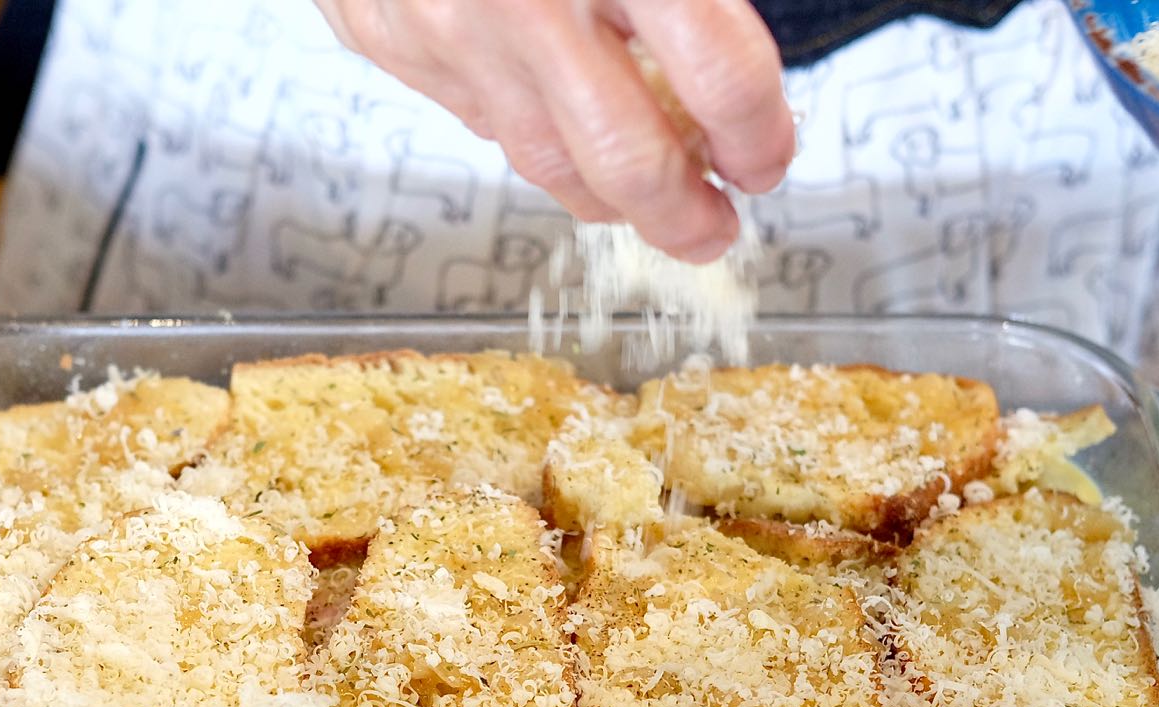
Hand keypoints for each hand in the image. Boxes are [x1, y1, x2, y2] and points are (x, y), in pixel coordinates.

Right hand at [314, 0, 794, 262]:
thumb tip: (729, 66)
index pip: (719, 75)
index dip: (759, 135)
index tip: (767, 155)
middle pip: (630, 157)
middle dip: (686, 214)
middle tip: (715, 226)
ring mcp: (450, 28)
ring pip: (547, 163)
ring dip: (610, 201)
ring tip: (647, 204)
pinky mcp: (391, 41)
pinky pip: (480, 120)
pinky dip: (533, 138)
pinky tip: (563, 130)